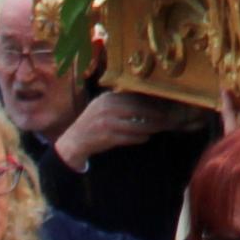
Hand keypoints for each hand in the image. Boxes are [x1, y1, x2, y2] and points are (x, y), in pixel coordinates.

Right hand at [58, 89, 181, 169]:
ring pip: (135, 124)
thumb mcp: (102, 106)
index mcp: (107, 98)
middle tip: (166, 117)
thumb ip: (120, 102)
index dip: (149, 102)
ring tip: (159, 127)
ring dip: (150, 126)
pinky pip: (128, 137)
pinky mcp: (106, 137)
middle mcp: (106, 108)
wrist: (74, 141)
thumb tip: (147, 100)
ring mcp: (106, 123)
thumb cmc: (93, 123)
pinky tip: (146, 137)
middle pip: (137, 109)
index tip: (162, 105)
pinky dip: (139, 137)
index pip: (133, 97)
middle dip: (153, 113)